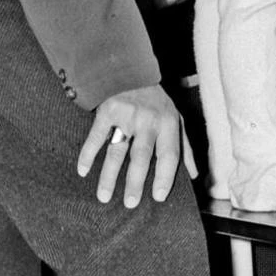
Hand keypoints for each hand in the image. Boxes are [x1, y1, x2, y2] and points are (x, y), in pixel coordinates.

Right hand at [77, 83, 196, 207]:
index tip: (158, 197)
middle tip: (130, 204)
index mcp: (169, 124)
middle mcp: (148, 120)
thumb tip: (193, 176)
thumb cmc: (156, 102)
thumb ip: (185, 148)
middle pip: (141, 157)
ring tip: (104, 197)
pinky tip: (82, 171)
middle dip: (135, 182)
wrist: (131, 71)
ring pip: (117, 151)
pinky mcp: (107, 111)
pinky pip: (96, 137)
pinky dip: (88, 154)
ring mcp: (126, 116)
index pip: (169, 155)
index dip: (165, 177)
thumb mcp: (177, 119)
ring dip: (109, 176)